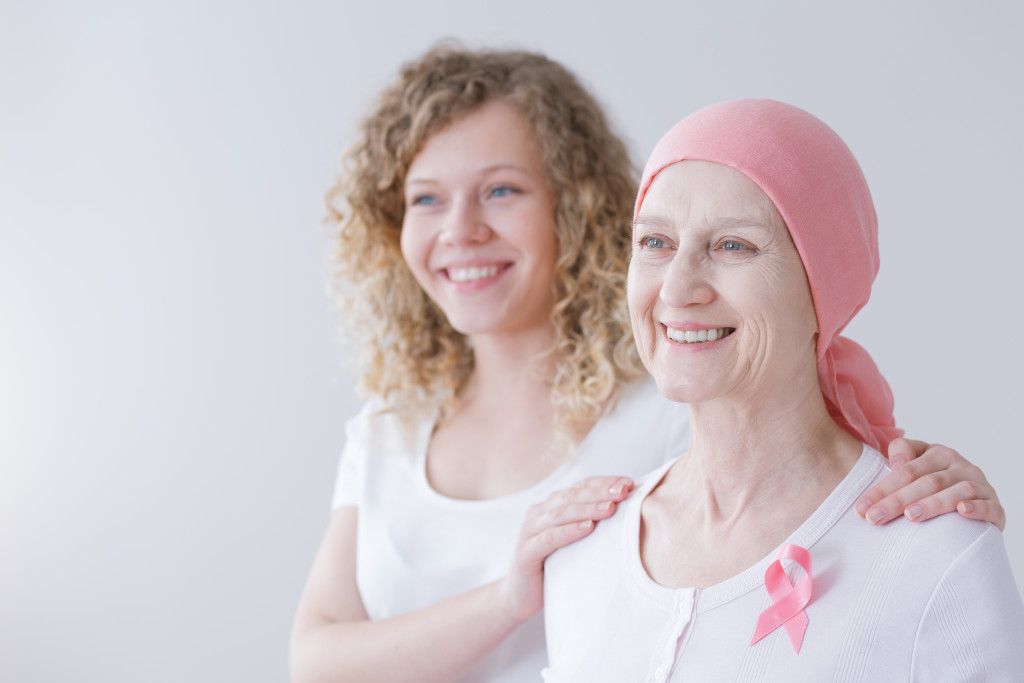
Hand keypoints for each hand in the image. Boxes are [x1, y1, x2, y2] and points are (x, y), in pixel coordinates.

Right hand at [497, 476, 632, 621]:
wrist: (519, 597)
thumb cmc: (553, 568)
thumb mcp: (574, 543)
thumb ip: (590, 525)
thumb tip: (627, 513)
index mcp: (551, 506)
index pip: (580, 486)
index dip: (604, 482)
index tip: (629, 483)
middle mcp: (539, 513)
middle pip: (572, 496)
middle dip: (600, 491)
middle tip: (623, 491)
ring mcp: (529, 531)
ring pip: (561, 513)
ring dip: (587, 509)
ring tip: (610, 508)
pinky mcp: (525, 552)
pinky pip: (548, 538)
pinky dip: (568, 531)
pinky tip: (587, 528)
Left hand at [856, 438, 1004, 529]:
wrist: (974, 499)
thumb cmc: (934, 483)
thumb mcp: (916, 464)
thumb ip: (902, 453)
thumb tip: (897, 461)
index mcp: (938, 454)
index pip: (906, 470)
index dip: (882, 488)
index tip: (861, 508)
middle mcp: (961, 466)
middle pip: (927, 482)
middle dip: (897, 501)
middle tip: (875, 518)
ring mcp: (981, 485)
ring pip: (958, 491)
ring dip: (934, 503)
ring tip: (911, 516)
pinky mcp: (996, 506)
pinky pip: (990, 506)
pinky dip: (977, 508)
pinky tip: (962, 512)